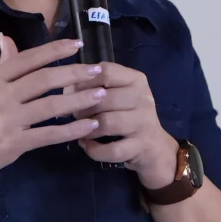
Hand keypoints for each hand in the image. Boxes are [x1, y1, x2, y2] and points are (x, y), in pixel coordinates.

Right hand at [0, 34, 104, 187]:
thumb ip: (1, 66)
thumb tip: (8, 38)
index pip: (28, 59)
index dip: (55, 50)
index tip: (78, 45)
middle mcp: (1, 96)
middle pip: (45, 80)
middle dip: (75, 74)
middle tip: (98, 70)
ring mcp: (9, 121)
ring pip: (51, 106)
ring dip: (79, 100)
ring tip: (100, 95)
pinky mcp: (15, 144)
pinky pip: (49, 135)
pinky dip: (72, 130)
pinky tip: (88, 125)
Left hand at [75, 63, 178, 189]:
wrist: (154, 146)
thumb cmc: (128, 114)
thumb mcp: (118, 94)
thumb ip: (94, 87)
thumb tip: (66, 88)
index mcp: (136, 80)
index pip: (106, 71)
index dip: (83, 81)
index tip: (71, 91)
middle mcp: (143, 98)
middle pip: (104, 98)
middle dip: (82, 107)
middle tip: (73, 114)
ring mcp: (144, 124)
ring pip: (107, 123)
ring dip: (86, 127)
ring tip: (79, 129)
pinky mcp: (140, 147)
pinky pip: (112, 150)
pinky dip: (94, 149)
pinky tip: (86, 145)